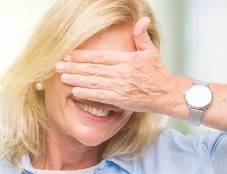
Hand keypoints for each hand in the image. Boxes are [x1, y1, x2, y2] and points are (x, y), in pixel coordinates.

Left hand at [55, 17, 176, 113]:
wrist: (168, 94)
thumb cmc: (159, 75)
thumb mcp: (151, 52)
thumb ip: (142, 36)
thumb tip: (143, 20)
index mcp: (127, 60)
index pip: (100, 56)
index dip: (82, 56)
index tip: (69, 55)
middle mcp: (122, 72)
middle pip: (93, 68)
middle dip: (74, 66)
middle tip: (58, 65)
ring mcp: (121, 86)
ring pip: (94, 81)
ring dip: (76, 78)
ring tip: (62, 76)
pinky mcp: (122, 99)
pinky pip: (101, 96)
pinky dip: (87, 93)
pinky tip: (75, 91)